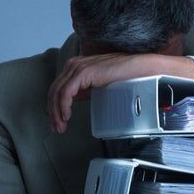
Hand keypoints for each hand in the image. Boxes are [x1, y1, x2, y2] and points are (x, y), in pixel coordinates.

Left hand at [47, 53, 193, 132]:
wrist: (140, 69)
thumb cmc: (125, 76)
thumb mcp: (100, 84)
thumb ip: (87, 88)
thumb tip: (76, 100)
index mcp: (77, 66)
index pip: (58, 87)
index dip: (54, 106)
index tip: (58, 122)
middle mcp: (75, 65)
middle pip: (54, 91)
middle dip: (53, 112)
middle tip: (57, 128)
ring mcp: (78, 67)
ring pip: (57, 93)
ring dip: (57, 112)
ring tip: (62, 126)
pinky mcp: (84, 73)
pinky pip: (66, 92)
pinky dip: (63, 106)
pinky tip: (67, 116)